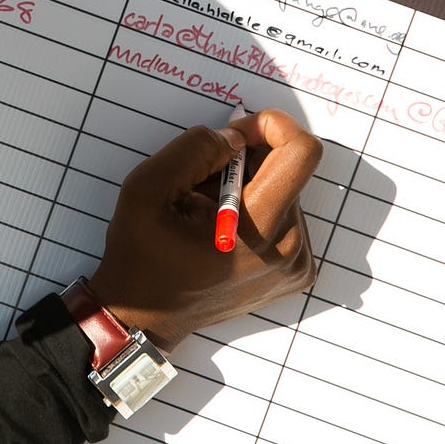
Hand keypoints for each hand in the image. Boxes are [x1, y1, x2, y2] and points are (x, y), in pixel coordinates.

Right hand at [88, 108, 321, 350]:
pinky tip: (223, 232)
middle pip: (287, 170)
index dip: (272, 126)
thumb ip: (193, 148)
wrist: (145, 317)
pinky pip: (285, 216)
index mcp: (259, 229)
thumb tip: (235, 138)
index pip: (302, 152)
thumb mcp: (146, 188)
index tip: (238, 133)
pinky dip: (256, 211)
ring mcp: (296, 263)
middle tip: (203, 185)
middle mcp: (288, 247)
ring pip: (285, 191)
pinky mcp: (295, 271)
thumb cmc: (142, 256)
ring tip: (208, 215)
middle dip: (246, 162)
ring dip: (248, 188)